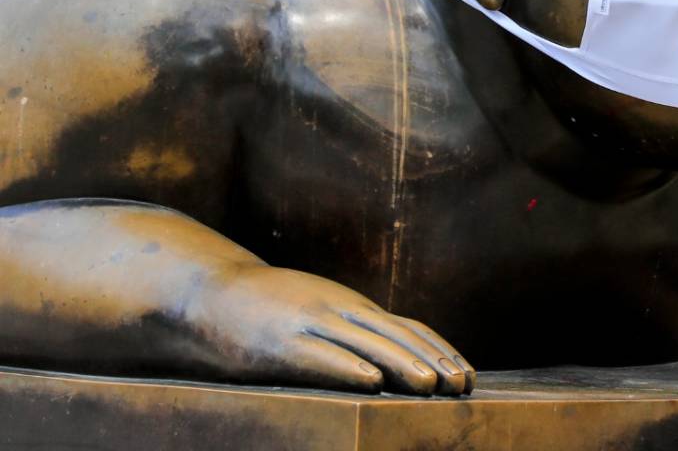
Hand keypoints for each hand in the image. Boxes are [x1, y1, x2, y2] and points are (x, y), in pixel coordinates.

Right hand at [181, 264, 473, 394]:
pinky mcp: (278, 343)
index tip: (466, 374)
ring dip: (401, 365)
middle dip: (432, 361)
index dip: (440, 350)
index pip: (408, 327)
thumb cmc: (267, 310)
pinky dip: (348, 368)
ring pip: (365, 344)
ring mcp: (308, 323)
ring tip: (431, 387)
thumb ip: (351, 332)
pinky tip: (371, 383)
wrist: (207, 294)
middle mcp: (338, 309)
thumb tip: (392, 363)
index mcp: (350, 307)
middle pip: (396, 336)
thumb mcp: (318, 313)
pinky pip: (319, 356)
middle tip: (462, 386)